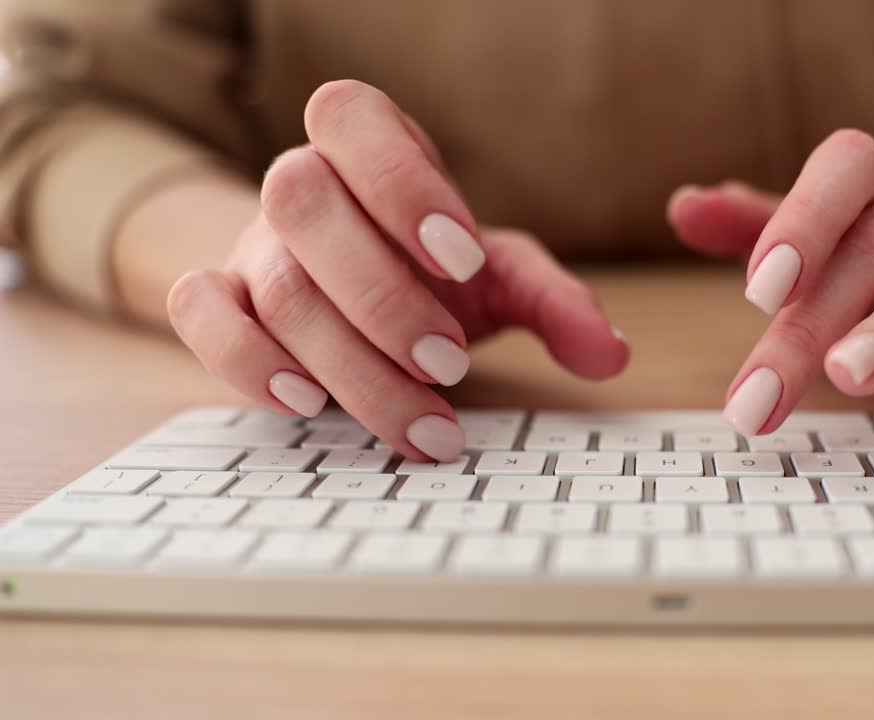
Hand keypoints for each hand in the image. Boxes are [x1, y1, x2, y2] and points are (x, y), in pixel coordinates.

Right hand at [168, 80, 627, 459]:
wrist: (349, 290)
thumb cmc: (428, 269)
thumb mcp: (499, 275)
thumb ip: (554, 302)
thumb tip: (609, 354)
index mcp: (369, 147)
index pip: (353, 119)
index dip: (401, 182)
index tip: (464, 257)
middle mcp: (299, 185)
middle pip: (305, 206)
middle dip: (384, 296)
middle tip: (453, 362)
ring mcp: (251, 245)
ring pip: (278, 290)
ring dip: (354, 365)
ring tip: (428, 424)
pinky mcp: (220, 301)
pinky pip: (201, 317)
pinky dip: (248, 362)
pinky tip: (312, 404)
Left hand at [668, 130, 873, 435]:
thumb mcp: (818, 240)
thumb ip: (756, 224)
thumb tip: (684, 205)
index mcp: (868, 191)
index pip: (837, 177)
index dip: (800, 222)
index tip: (760, 288)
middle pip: (867, 253)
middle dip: (809, 326)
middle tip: (758, 400)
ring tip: (856, 371)